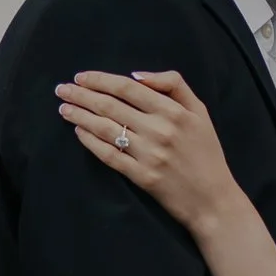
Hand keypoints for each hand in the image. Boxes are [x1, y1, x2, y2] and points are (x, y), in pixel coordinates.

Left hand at [58, 67, 240, 238]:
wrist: (213, 199)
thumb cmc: (206, 153)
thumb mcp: (200, 111)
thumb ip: (173, 85)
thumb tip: (137, 76)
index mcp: (174, 111)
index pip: (128, 88)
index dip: (101, 80)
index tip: (81, 76)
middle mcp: (160, 130)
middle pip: (111, 106)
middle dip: (82, 95)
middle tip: (62, 89)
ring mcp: (149, 154)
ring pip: (106, 129)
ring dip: (80, 116)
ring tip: (64, 108)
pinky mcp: (141, 176)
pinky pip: (109, 155)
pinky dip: (91, 142)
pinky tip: (78, 132)